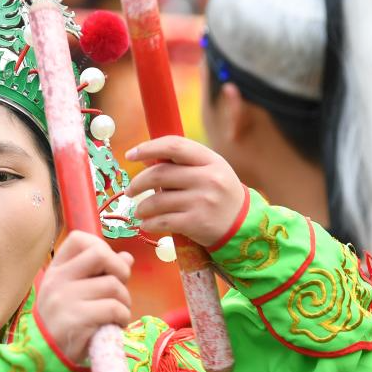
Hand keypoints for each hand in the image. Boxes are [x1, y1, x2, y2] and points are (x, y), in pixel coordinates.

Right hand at [36, 231, 133, 365]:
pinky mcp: (76, 319)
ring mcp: (65, 299)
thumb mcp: (77, 295)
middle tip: (119, 290)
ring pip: (113, 285)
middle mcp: (57, 280)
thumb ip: (100, 275)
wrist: (46, 361)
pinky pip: (114, 308)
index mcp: (56, 271)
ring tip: (116, 315)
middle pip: (100, 254)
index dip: (101, 248)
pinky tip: (114, 326)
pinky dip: (122, 318)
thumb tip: (127, 258)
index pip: (79, 239)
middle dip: (120, 271)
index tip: (106, 269)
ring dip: (124, 302)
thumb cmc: (66, 325)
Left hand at [125, 136, 244, 245]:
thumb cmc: (218, 194)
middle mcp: (207, 178)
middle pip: (159, 174)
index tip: (130, 155)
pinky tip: (146, 224)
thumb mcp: (208, 171)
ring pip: (157, 201)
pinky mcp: (196, 223)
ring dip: (141, 208)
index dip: (148, 147)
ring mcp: (202, 201)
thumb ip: (181, 163)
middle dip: (137, 183)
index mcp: (210, 160)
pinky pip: (162, 221)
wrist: (242, 225)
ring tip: (139, 211)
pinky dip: (149, 224)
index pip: (174, 146)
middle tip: (130, 191)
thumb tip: (145, 158)